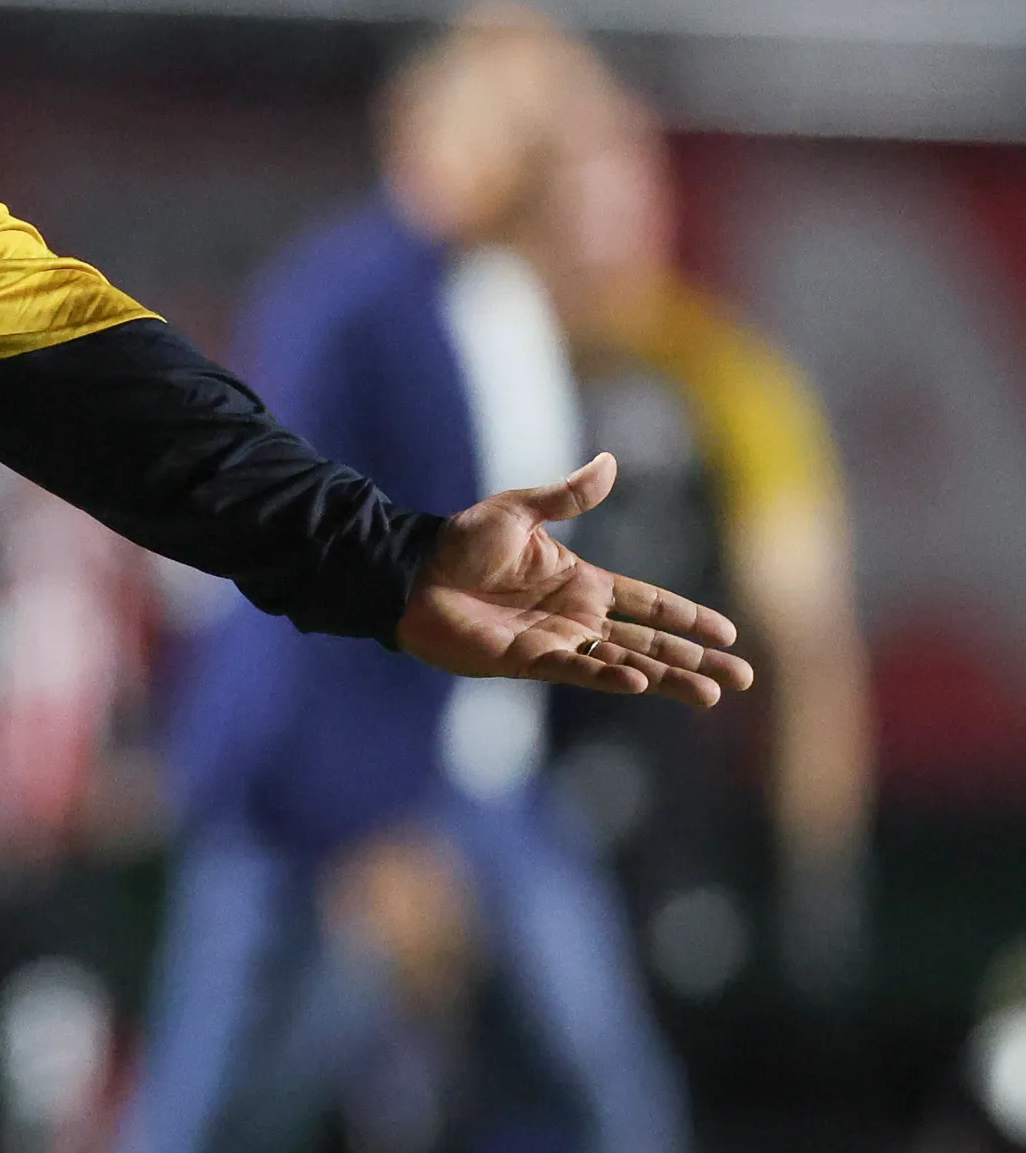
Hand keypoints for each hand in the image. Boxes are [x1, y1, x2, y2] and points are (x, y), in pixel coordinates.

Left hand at [398, 452, 754, 705]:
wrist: (411, 572)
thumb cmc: (459, 542)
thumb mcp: (519, 510)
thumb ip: (568, 495)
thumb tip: (609, 460)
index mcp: (581, 582)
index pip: (649, 602)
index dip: (687, 616)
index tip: (728, 632)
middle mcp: (577, 617)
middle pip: (650, 641)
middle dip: (696, 659)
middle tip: (741, 678)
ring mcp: (557, 642)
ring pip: (626, 664)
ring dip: (667, 678)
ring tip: (710, 692)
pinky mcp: (529, 660)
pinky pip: (578, 670)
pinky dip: (607, 676)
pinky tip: (640, 682)